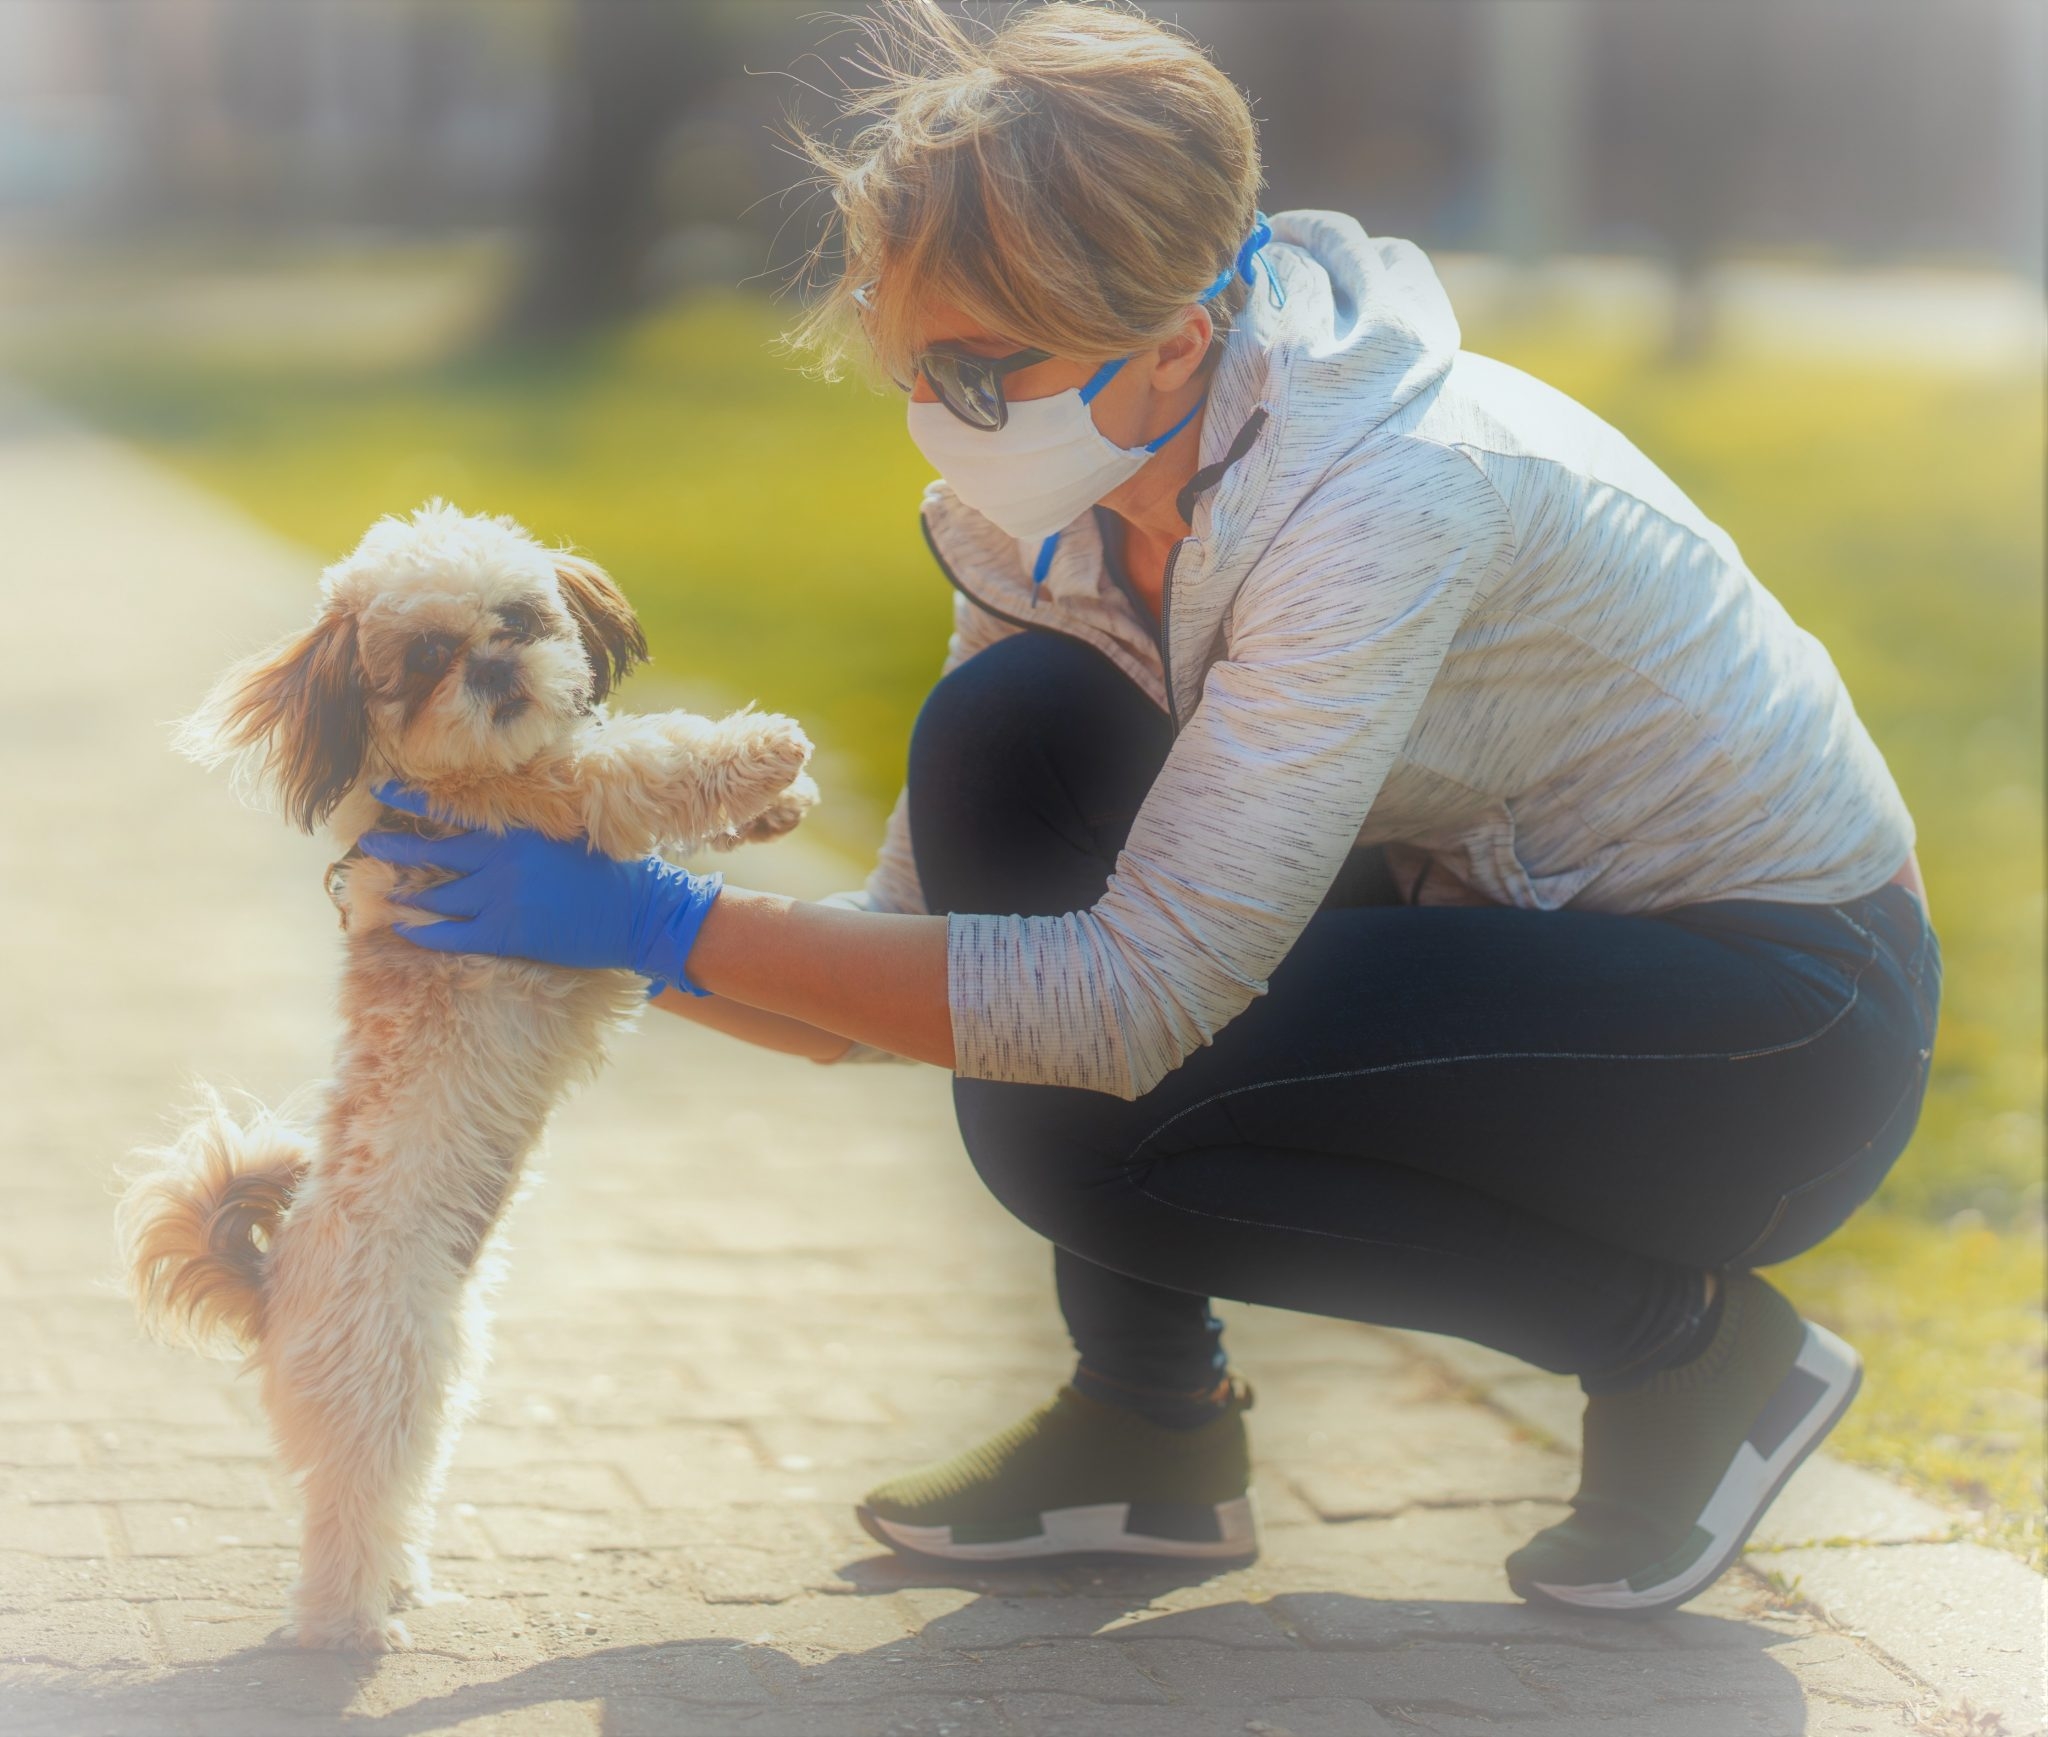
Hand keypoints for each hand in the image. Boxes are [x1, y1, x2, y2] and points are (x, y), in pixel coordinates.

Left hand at [358, 783, 722, 996]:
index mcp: (518, 829)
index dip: (411, 798)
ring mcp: (503, 897)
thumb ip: (531, 824)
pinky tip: (404, 928)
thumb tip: (500, 814)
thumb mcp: (569, 832)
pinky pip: (452, 934)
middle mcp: (503, 859)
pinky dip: (424, 932)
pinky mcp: (509, 933)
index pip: (452, 808)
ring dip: (406, 893)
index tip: (380, 788)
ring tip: (381, 889)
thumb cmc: (611, 870)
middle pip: (432, 853)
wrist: (640, 911)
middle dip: (394, 847)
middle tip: (367, 843)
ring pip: (437, 897)